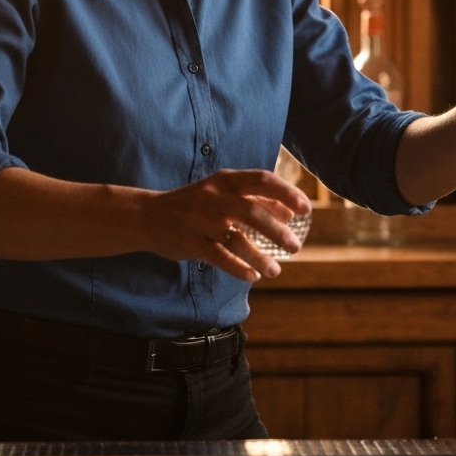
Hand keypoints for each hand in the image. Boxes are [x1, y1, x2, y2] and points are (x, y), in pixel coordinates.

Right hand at [143, 169, 311, 281]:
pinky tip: (253, 276)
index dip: (287, 193)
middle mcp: (213, 197)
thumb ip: (255, 199)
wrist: (149, 215)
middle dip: (277, 231)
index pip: (262, 180)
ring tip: (276, 271)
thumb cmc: (195, 204)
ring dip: (260, 256)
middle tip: (296, 246)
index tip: (307, 209)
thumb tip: (290, 211)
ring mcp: (201, 220)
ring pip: (236, 238)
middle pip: (252, 211)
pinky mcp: (191, 242)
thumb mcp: (222, 193)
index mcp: (225, 180)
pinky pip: (219, 256)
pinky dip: (238, 267)